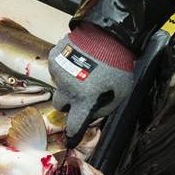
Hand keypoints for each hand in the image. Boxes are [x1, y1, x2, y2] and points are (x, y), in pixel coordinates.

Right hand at [49, 24, 133, 144]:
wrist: (108, 35)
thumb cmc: (117, 64)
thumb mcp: (120, 91)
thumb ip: (105, 107)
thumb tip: (92, 115)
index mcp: (85, 99)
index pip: (74, 124)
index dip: (72, 134)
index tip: (70, 140)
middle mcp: (68, 88)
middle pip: (60, 105)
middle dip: (68, 103)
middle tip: (79, 93)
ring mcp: (58, 73)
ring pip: (58, 85)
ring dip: (67, 83)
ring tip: (83, 71)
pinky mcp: (54, 59)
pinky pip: (56, 69)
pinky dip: (64, 67)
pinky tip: (77, 61)